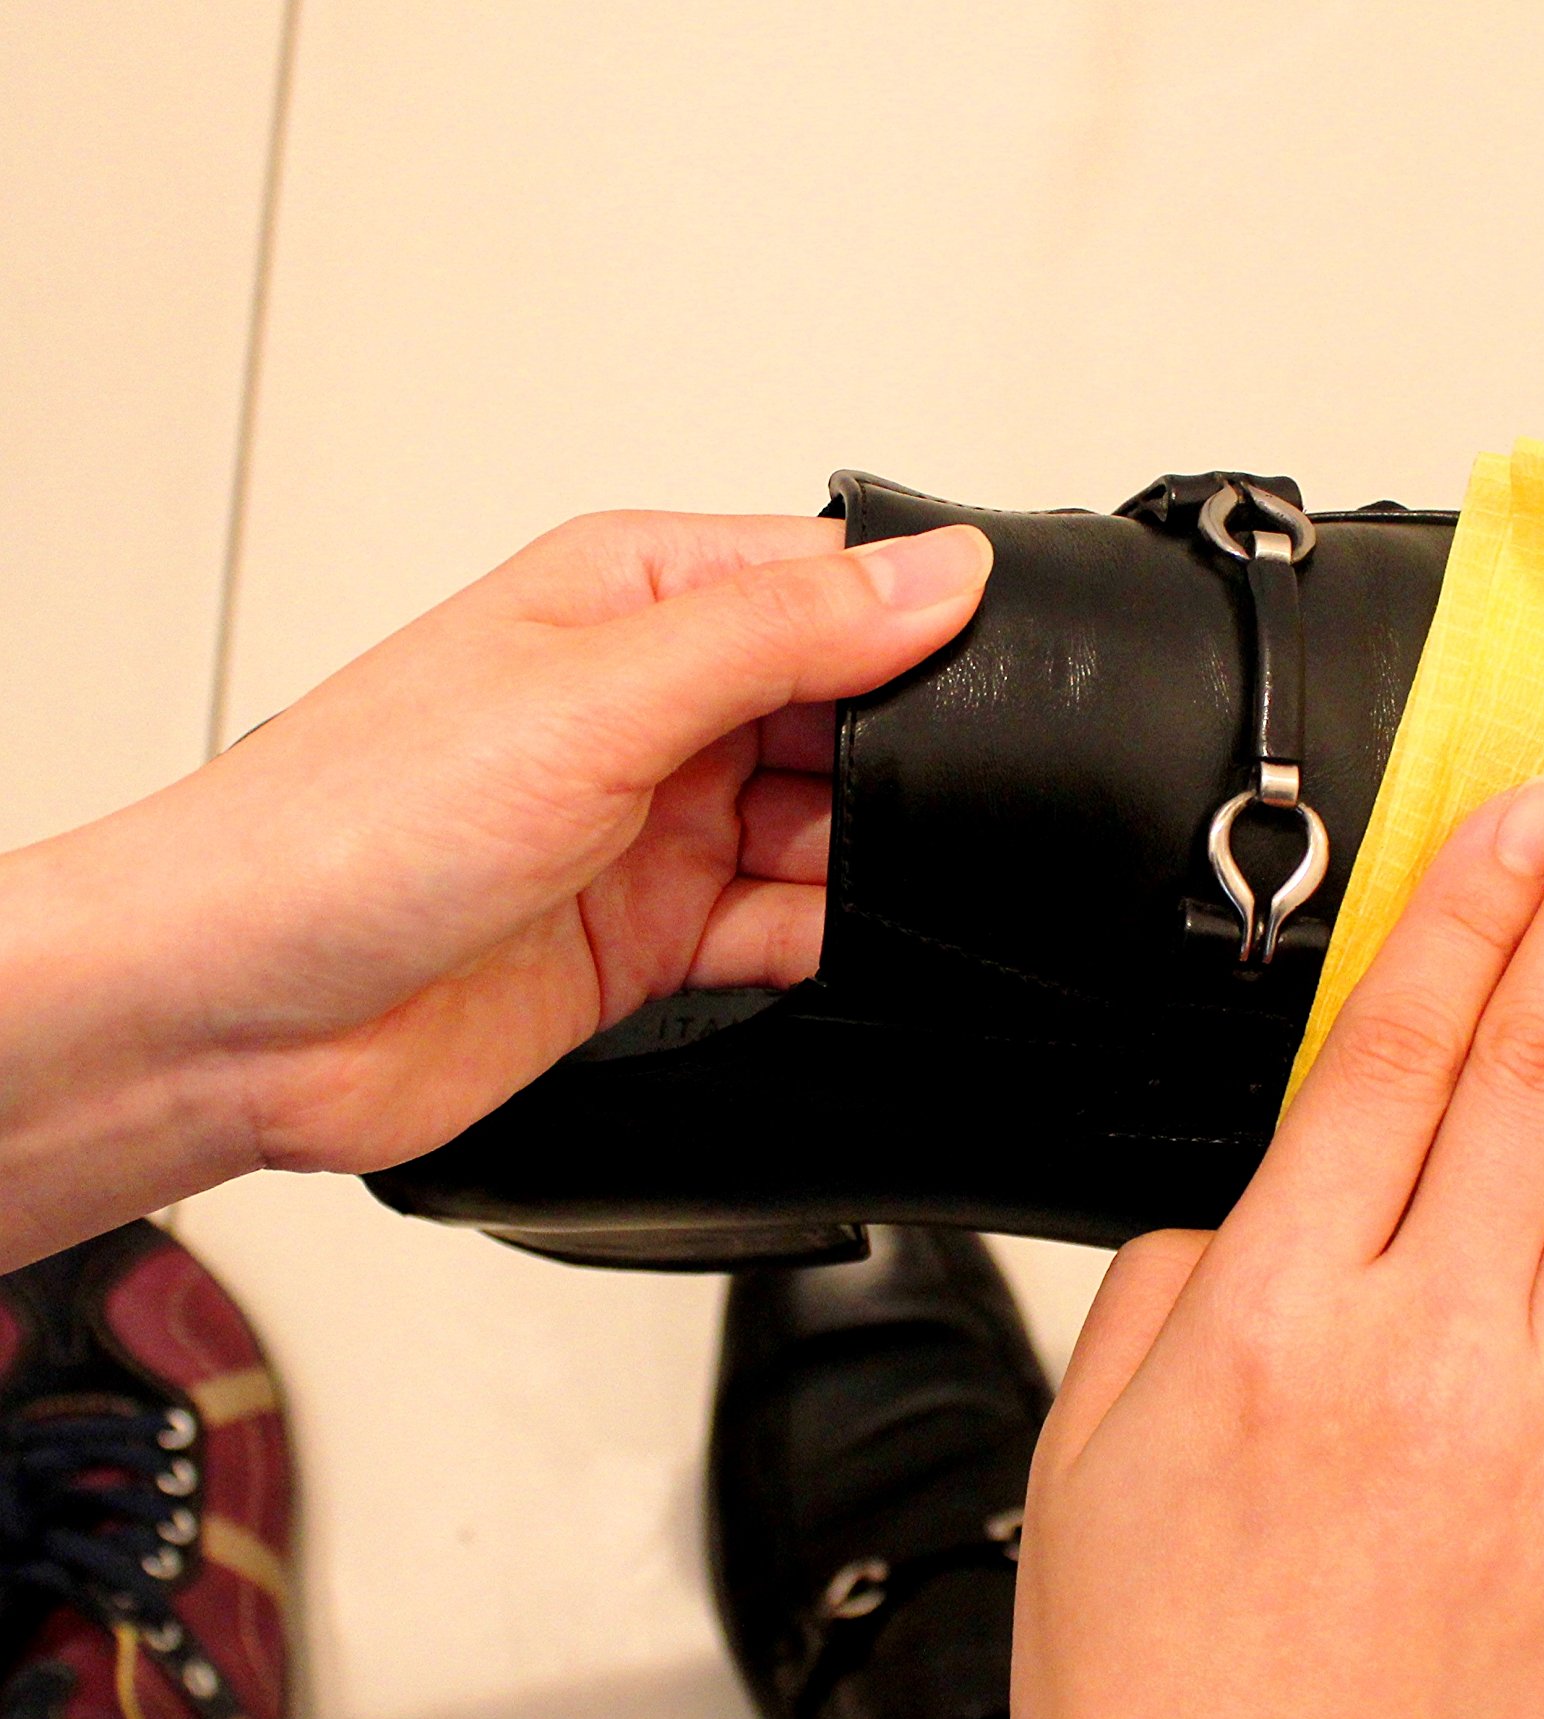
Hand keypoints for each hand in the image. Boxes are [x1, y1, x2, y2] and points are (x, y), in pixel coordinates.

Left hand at [0, 512, 987, 1257]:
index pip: (828, 576)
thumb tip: (943, 572)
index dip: (920, 618)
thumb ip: (781, 634)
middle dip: (907, 754)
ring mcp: (655, 824)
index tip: (998, 670)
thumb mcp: (595, 698)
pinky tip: (856, 942)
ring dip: (874, 855)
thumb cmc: (344, 826)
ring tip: (899, 879)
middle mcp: (650, 703)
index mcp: (631, 595)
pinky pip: (789, 926)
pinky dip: (834, 938)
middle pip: (847, 709)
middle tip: (951, 798)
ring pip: (830, 825)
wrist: (238, 1015)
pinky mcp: (654, 937)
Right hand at [1013, 733, 1543, 1718]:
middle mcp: (1422, 1351)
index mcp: (1276, 1314)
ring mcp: (1541, 1433)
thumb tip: (1272, 1193)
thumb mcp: (1088, 1448)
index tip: (1533, 810)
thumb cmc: (1158, 1683)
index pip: (1394, 1055)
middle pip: (1536, 1072)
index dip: (1473, 910)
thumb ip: (1178, 1283)